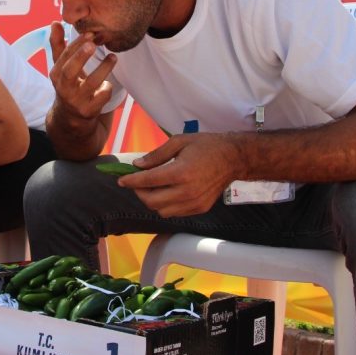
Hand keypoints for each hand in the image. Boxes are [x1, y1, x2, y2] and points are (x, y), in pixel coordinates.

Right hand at [47, 22, 116, 121]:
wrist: (71, 117)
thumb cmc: (69, 84)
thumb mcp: (61, 67)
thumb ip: (58, 45)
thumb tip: (55, 22)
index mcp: (56, 74)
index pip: (64, 57)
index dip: (76, 44)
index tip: (90, 33)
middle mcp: (63, 88)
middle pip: (69, 71)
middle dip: (80, 56)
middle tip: (93, 43)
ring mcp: (76, 100)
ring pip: (92, 82)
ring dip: (104, 68)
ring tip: (112, 57)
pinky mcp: (89, 110)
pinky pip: (103, 95)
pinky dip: (107, 87)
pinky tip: (106, 83)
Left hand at [118, 133, 239, 217]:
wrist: (234, 159)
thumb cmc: (206, 146)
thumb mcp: (179, 142)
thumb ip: (156, 155)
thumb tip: (136, 165)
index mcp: (181, 172)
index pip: (148, 181)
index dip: (131, 181)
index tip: (121, 180)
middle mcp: (187, 191)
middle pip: (151, 201)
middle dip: (139, 192)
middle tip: (137, 182)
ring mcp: (194, 203)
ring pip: (161, 211)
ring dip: (151, 200)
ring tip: (151, 187)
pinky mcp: (199, 209)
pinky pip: (174, 212)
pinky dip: (165, 205)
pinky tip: (166, 192)